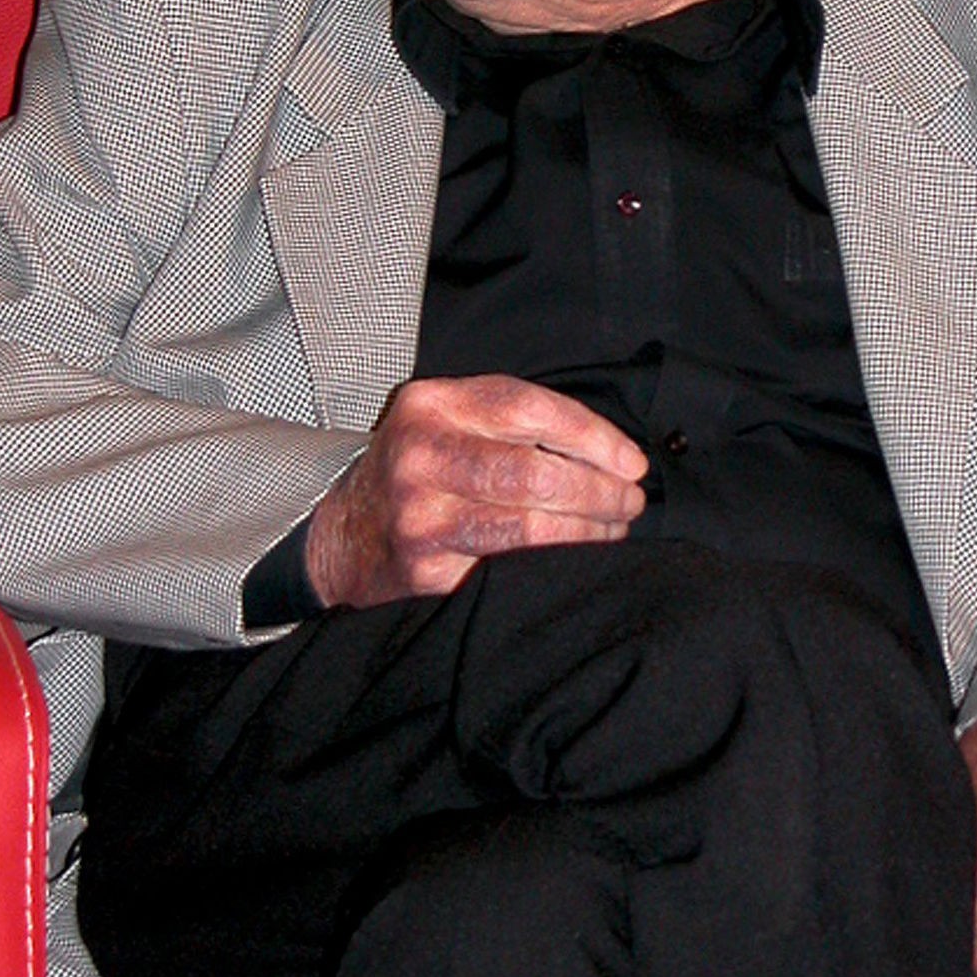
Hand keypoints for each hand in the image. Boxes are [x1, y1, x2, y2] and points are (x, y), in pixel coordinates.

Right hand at [306, 373, 648, 607]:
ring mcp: (420, 516)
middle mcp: (420, 455)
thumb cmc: (419, 471)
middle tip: (631, 502)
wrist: (343, 534)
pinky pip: (510, 569)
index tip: (633, 462)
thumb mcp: (448, 422)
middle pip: (534, 469)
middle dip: (599, 489)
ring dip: (588, 531)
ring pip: (528, 526)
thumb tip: (611, 453)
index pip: (529, 408)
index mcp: (431, 405)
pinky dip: (555, 564)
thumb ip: (512, 422)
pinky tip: (577, 559)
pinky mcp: (425, 571)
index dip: (593, 436)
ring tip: (614, 529)